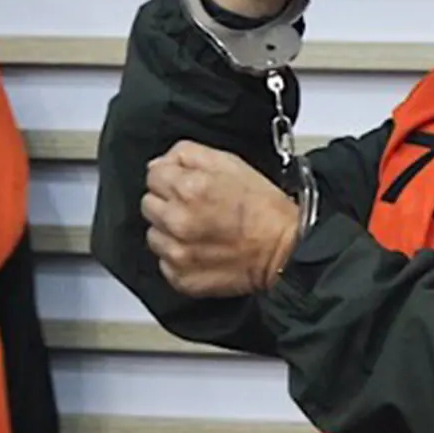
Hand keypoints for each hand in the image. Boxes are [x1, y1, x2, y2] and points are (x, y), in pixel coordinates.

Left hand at [142, 140, 301, 296]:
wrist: (284, 251)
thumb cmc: (264, 210)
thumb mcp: (231, 163)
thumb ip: (189, 155)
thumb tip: (162, 162)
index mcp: (189, 188)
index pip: (153, 174)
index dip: (171, 176)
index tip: (185, 184)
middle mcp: (178, 220)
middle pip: (149, 204)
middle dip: (168, 203)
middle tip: (196, 208)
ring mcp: (177, 252)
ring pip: (153, 235)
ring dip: (170, 231)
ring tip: (200, 231)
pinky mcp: (181, 277)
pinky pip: (164, 262)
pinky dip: (178, 257)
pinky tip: (200, 250)